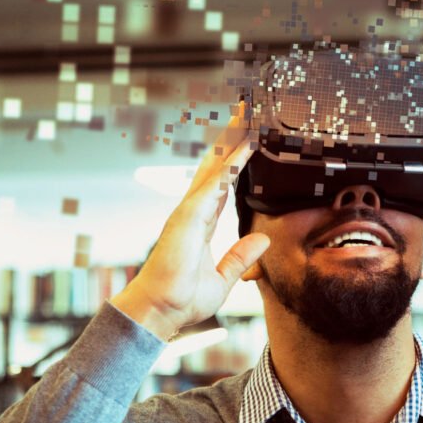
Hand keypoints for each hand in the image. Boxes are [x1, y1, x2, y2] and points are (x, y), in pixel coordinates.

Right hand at [111, 105, 269, 340]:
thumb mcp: (223, 279)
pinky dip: (228, 164)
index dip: (236, 160)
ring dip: (230, 140)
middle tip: (246, 109)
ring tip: (245, 113)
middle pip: (216, 165)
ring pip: (213, 166)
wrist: (160, 312)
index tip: (250, 139)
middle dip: (231, 137)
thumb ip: (240, 257)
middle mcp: (194, 211)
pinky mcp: (187, 218)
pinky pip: (213, 184)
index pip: (223, 183)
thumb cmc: (181, 299)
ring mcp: (189, 211)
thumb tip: (262, 239)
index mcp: (202, 223)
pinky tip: (242, 147)